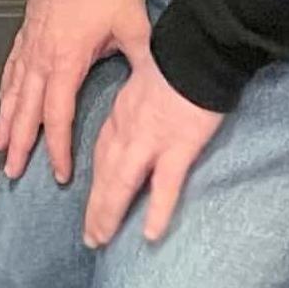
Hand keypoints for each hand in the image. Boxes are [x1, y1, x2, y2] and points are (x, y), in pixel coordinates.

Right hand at [0, 0, 149, 187]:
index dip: (58, 148)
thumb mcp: (134, 23)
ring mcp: (30, 45)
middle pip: (25, 111)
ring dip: (6, 122)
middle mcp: (42, 57)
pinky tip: (3, 101)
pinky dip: (4, 91)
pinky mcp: (27, 33)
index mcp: (66, 60)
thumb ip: (144, 60)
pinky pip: (10, 69)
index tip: (59, 171)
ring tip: (0, 145)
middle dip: (19, 144)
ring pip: (12, 93)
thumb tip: (164, 86)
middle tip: (11, 170)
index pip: (58, 116)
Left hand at [79, 48, 225, 246]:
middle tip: (90, 236)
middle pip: (105, 174)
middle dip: (96, 207)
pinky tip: (149, 234)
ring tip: (101, 239)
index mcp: (121, 113)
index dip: (96, 179)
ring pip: (122, 184)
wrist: (197, 48)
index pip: (102, 153)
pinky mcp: (179, 147)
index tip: (91, 200)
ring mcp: (151, 141)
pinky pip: (165, 186)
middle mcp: (128, 130)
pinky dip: (156, 211)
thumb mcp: (148, 76)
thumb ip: (142, 96)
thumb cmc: (177, 58)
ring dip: (108, 214)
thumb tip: (146, 107)